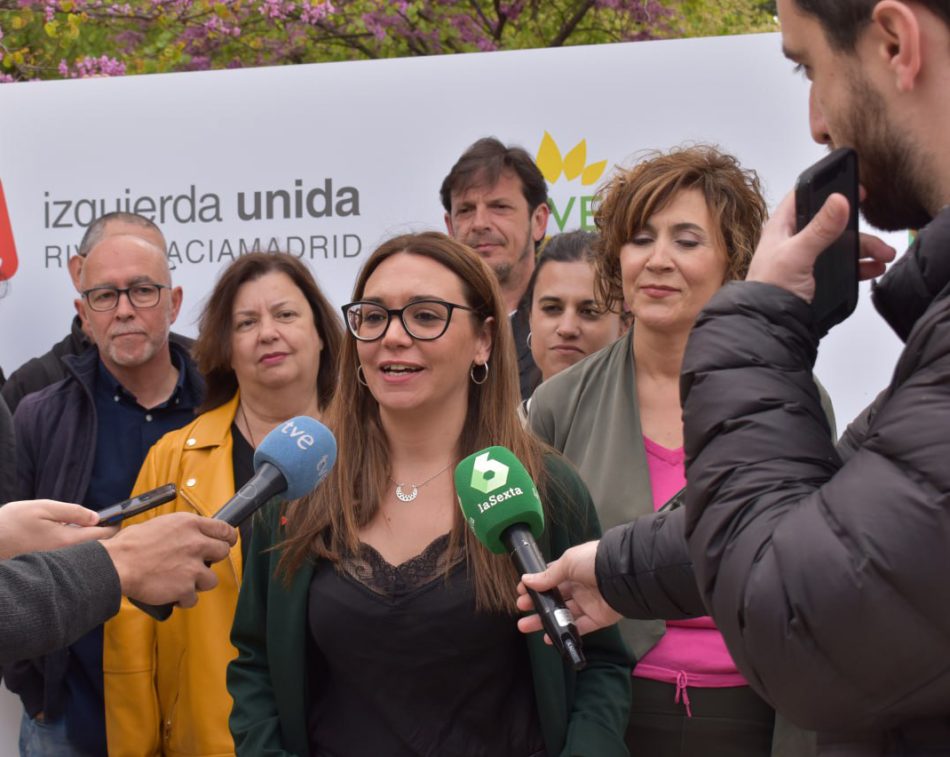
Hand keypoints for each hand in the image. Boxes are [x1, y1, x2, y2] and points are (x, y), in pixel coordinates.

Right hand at [0, 499, 115, 559]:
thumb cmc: (10, 524)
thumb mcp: (43, 508)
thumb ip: (72, 512)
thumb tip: (96, 517)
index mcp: (68, 541)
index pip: (103, 536)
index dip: (114, 526)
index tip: (119, 519)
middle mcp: (66, 557)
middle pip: (96, 548)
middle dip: (104, 538)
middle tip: (108, 525)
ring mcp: (57, 565)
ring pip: (82, 554)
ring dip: (89, 544)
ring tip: (88, 530)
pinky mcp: (47, 568)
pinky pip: (68, 560)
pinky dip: (73, 551)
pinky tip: (66, 540)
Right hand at [101, 513, 236, 606]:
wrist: (115, 565)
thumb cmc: (130, 545)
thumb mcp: (160, 525)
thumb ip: (181, 530)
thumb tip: (190, 535)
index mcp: (189, 524)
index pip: (224, 529)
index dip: (228, 537)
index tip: (227, 542)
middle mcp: (196, 543)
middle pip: (223, 552)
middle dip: (212, 559)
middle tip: (198, 564)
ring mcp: (193, 567)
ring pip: (211, 579)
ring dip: (198, 583)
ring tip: (180, 581)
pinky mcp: (186, 587)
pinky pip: (193, 598)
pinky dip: (183, 599)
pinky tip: (172, 594)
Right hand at [515, 540, 620, 639]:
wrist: (621, 575)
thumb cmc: (593, 562)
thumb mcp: (568, 562)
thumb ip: (548, 575)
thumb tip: (526, 580)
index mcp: (573, 569)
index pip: (551, 578)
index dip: (536, 584)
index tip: (521, 590)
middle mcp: (580, 586)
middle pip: (554, 598)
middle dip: (537, 604)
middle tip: (520, 608)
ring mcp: (587, 603)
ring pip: (562, 615)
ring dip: (544, 620)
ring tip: (524, 626)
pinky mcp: (596, 619)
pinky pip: (577, 628)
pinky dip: (563, 632)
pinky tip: (549, 636)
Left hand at [747, 190, 895, 301]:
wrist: (770, 324)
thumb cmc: (770, 289)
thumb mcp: (797, 254)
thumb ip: (820, 229)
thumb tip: (839, 200)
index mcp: (783, 227)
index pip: (805, 196)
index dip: (828, 188)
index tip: (853, 184)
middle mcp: (795, 239)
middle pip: (831, 223)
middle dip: (857, 227)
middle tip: (879, 230)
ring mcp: (806, 258)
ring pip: (840, 245)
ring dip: (864, 248)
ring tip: (884, 255)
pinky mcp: (815, 277)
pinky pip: (842, 265)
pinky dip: (860, 265)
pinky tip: (873, 269)